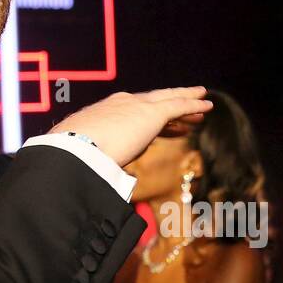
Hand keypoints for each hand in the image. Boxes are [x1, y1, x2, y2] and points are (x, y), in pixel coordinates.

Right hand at [50, 88, 211, 167]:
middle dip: (171, 106)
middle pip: (153, 102)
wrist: (75, 146)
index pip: (133, 114)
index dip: (150, 121)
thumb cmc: (76, 158)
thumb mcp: (88, 158)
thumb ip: (103, 165)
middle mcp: (121, 105)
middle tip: (189, 111)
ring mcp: (136, 107)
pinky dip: (193, 104)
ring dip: (187, 104)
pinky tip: (207, 105)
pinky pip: (178, 105)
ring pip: (169, 100)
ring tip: (203, 106)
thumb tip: (110, 182)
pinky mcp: (152, 113)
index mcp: (106, 115)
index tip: (164, 126)